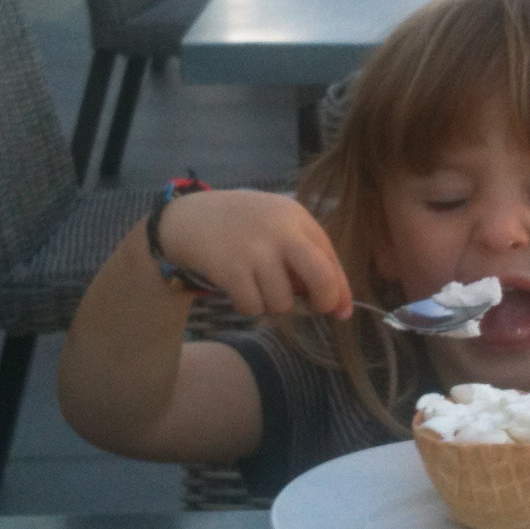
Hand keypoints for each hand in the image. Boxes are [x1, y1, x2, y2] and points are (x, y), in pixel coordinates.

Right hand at [155, 190, 352, 319]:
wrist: (189, 216)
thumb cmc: (242, 226)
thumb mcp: (278, 226)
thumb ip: (308, 256)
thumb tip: (338, 307)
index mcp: (297, 217)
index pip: (331, 258)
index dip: (340, 291)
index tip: (340, 311)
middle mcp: (280, 230)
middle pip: (321, 277)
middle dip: (323, 301)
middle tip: (314, 309)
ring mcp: (255, 249)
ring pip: (283, 302)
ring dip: (273, 305)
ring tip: (259, 288)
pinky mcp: (230, 268)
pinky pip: (254, 307)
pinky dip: (249, 307)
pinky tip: (241, 292)